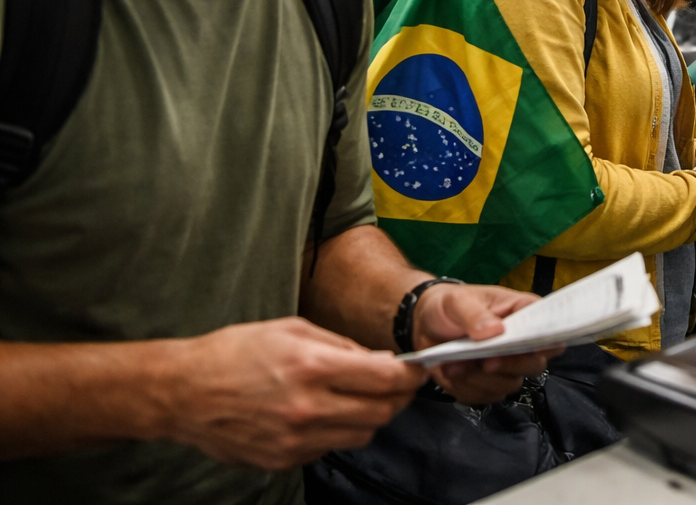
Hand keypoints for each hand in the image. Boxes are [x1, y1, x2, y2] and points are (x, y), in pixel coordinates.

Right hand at [165, 317, 421, 469]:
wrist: (183, 392)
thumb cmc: (235, 352)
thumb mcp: (293, 329)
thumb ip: (342, 346)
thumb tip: (380, 362)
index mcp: (312, 368)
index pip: (385, 380)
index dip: (410, 375)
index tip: (417, 370)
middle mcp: (307, 408)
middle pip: (381, 413)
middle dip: (397, 398)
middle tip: (395, 385)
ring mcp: (295, 440)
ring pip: (361, 435)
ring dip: (369, 416)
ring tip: (356, 397)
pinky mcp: (283, 460)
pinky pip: (330, 447)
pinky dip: (337, 431)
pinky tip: (322, 413)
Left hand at [413, 284, 562, 404]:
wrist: (424, 326)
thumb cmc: (448, 306)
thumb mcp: (457, 301)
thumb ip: (474, 313)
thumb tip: (494, 330)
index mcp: (523, 313)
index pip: (550, 328)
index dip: (548, 340)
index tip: (532, 347)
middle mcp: (520, 343)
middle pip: (535, 363)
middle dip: (510, 365)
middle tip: (486, 361)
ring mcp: (506, 366)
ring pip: (508, 384)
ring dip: (479, 378)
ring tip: (453, 364)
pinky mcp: (488, 385)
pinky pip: (485, 396)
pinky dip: (466, 388)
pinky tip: (451, 372)